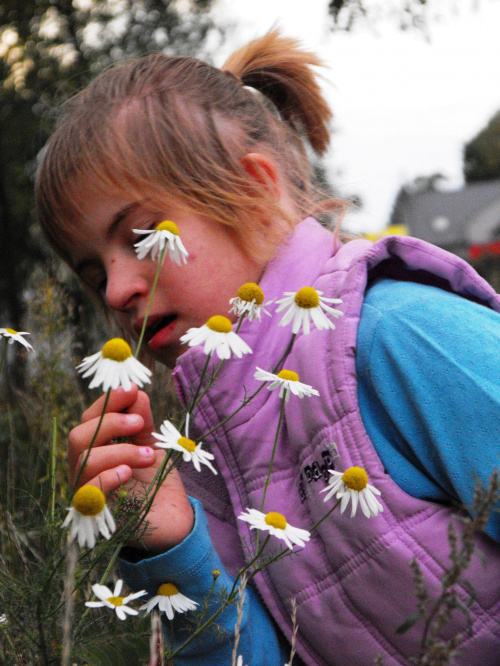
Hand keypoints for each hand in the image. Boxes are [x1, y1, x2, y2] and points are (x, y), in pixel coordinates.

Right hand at [68, 384, 193, 551]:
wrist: (175, 521)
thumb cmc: (158, 483)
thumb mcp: (151, 445)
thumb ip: (141, 421)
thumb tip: (135, 392)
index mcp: (96, 451)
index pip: (88, 420)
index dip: (107, 402)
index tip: (132, 390)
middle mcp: (85, 472)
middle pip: (77, 437)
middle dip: (110, 423)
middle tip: (139, 423)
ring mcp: (88, 494)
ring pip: (84, 461)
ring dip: (119, 450)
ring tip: (147, 454)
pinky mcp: (98, 517)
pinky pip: (89, 492)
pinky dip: (109, 476)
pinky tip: (128, 472)